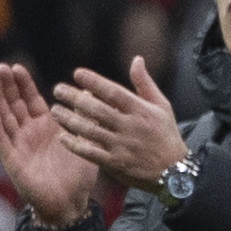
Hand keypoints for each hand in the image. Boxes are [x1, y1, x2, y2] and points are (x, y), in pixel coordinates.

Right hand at [0, 63, 102, 227]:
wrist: (70, 202)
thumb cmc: (79, 174)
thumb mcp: (84, 140)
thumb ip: (85, 117)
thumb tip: (90, 91)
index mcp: (46, 126)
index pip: (31, 99)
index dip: (23, 84)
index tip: (17, 67)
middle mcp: (29, 133)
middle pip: (15, 104)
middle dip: (7, 86)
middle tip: (1, 66)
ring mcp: (19, 145)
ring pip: (4, 119)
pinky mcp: (13, 160)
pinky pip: (2, 141)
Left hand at [50, 66, 190, 189]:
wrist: (175, 171)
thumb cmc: (166, 135)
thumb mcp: (162, 106)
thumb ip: (145, 83)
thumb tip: (136, 59)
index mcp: (141, 111)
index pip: (114, 92)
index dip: (94, 82)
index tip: (77, 73)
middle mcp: (130, 127)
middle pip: (97, 110)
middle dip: (75, 98)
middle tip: (58, 89)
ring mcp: (122, 146)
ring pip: (90, 130)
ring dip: (70, 120)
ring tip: (55, 111)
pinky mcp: (115, 163)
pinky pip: (91, 152)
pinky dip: (75, 145)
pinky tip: (62, 137)